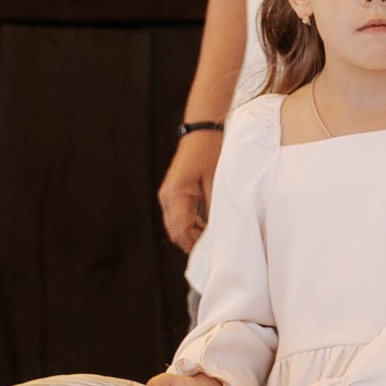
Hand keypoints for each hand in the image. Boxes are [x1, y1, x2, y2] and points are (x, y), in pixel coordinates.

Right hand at [159, 133, 220, 254]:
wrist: (202, 130)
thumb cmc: (210, 152)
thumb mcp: (218, 182)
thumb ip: (215, 210)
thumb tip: (219, 235)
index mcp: (175, 195)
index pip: (181, 232)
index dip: (196, 247)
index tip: (214, 255)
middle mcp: (166, 197)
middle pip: (176, 233)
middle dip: (193, 244)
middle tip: (216, 251)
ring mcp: (167, 196)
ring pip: (175, 228)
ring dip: (192, 236)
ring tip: (213, 240)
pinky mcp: (172, 194)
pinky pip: (177, 218)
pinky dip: (190, 227)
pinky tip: (206, 228)